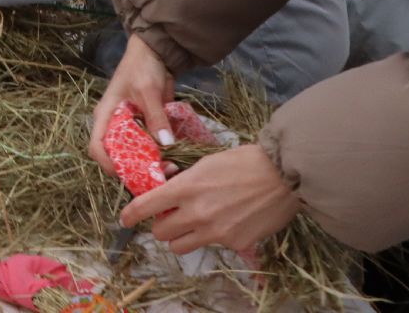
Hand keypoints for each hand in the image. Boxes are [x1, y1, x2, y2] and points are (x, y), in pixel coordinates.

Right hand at [88, 35, 175, 172]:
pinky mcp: (145, 127)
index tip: (127, 172)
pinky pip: (149, 146)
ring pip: (134, 154)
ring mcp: (130, 127)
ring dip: (149, 164)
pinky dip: (159, 155)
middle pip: (116, 156)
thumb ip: (155, 117)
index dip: (107, 163)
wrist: (156, 53)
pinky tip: (174, 159)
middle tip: (157, 174)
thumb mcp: (148, 91)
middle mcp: (114, 125)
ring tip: (169, 168)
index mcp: (105, 116)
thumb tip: (166, 144)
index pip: (96, 146)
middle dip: (134, 169)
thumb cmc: (142, 67)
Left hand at [119, 144, 298, 255]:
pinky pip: (212, 246)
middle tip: (171, 216)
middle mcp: (197, 213)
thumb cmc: (244, 161)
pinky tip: (229, 220)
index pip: (146, 206)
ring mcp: (215, 232)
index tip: (125, 219)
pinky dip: (214, 237)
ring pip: (180, 246)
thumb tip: (168, 185)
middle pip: (161, 232)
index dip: (131, 215)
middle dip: (162, 224)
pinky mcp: (234, 243)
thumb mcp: (207, 163)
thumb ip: (184, 180)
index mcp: (186, 187)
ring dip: (181, 237)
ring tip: (194, 223)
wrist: (282, 175)